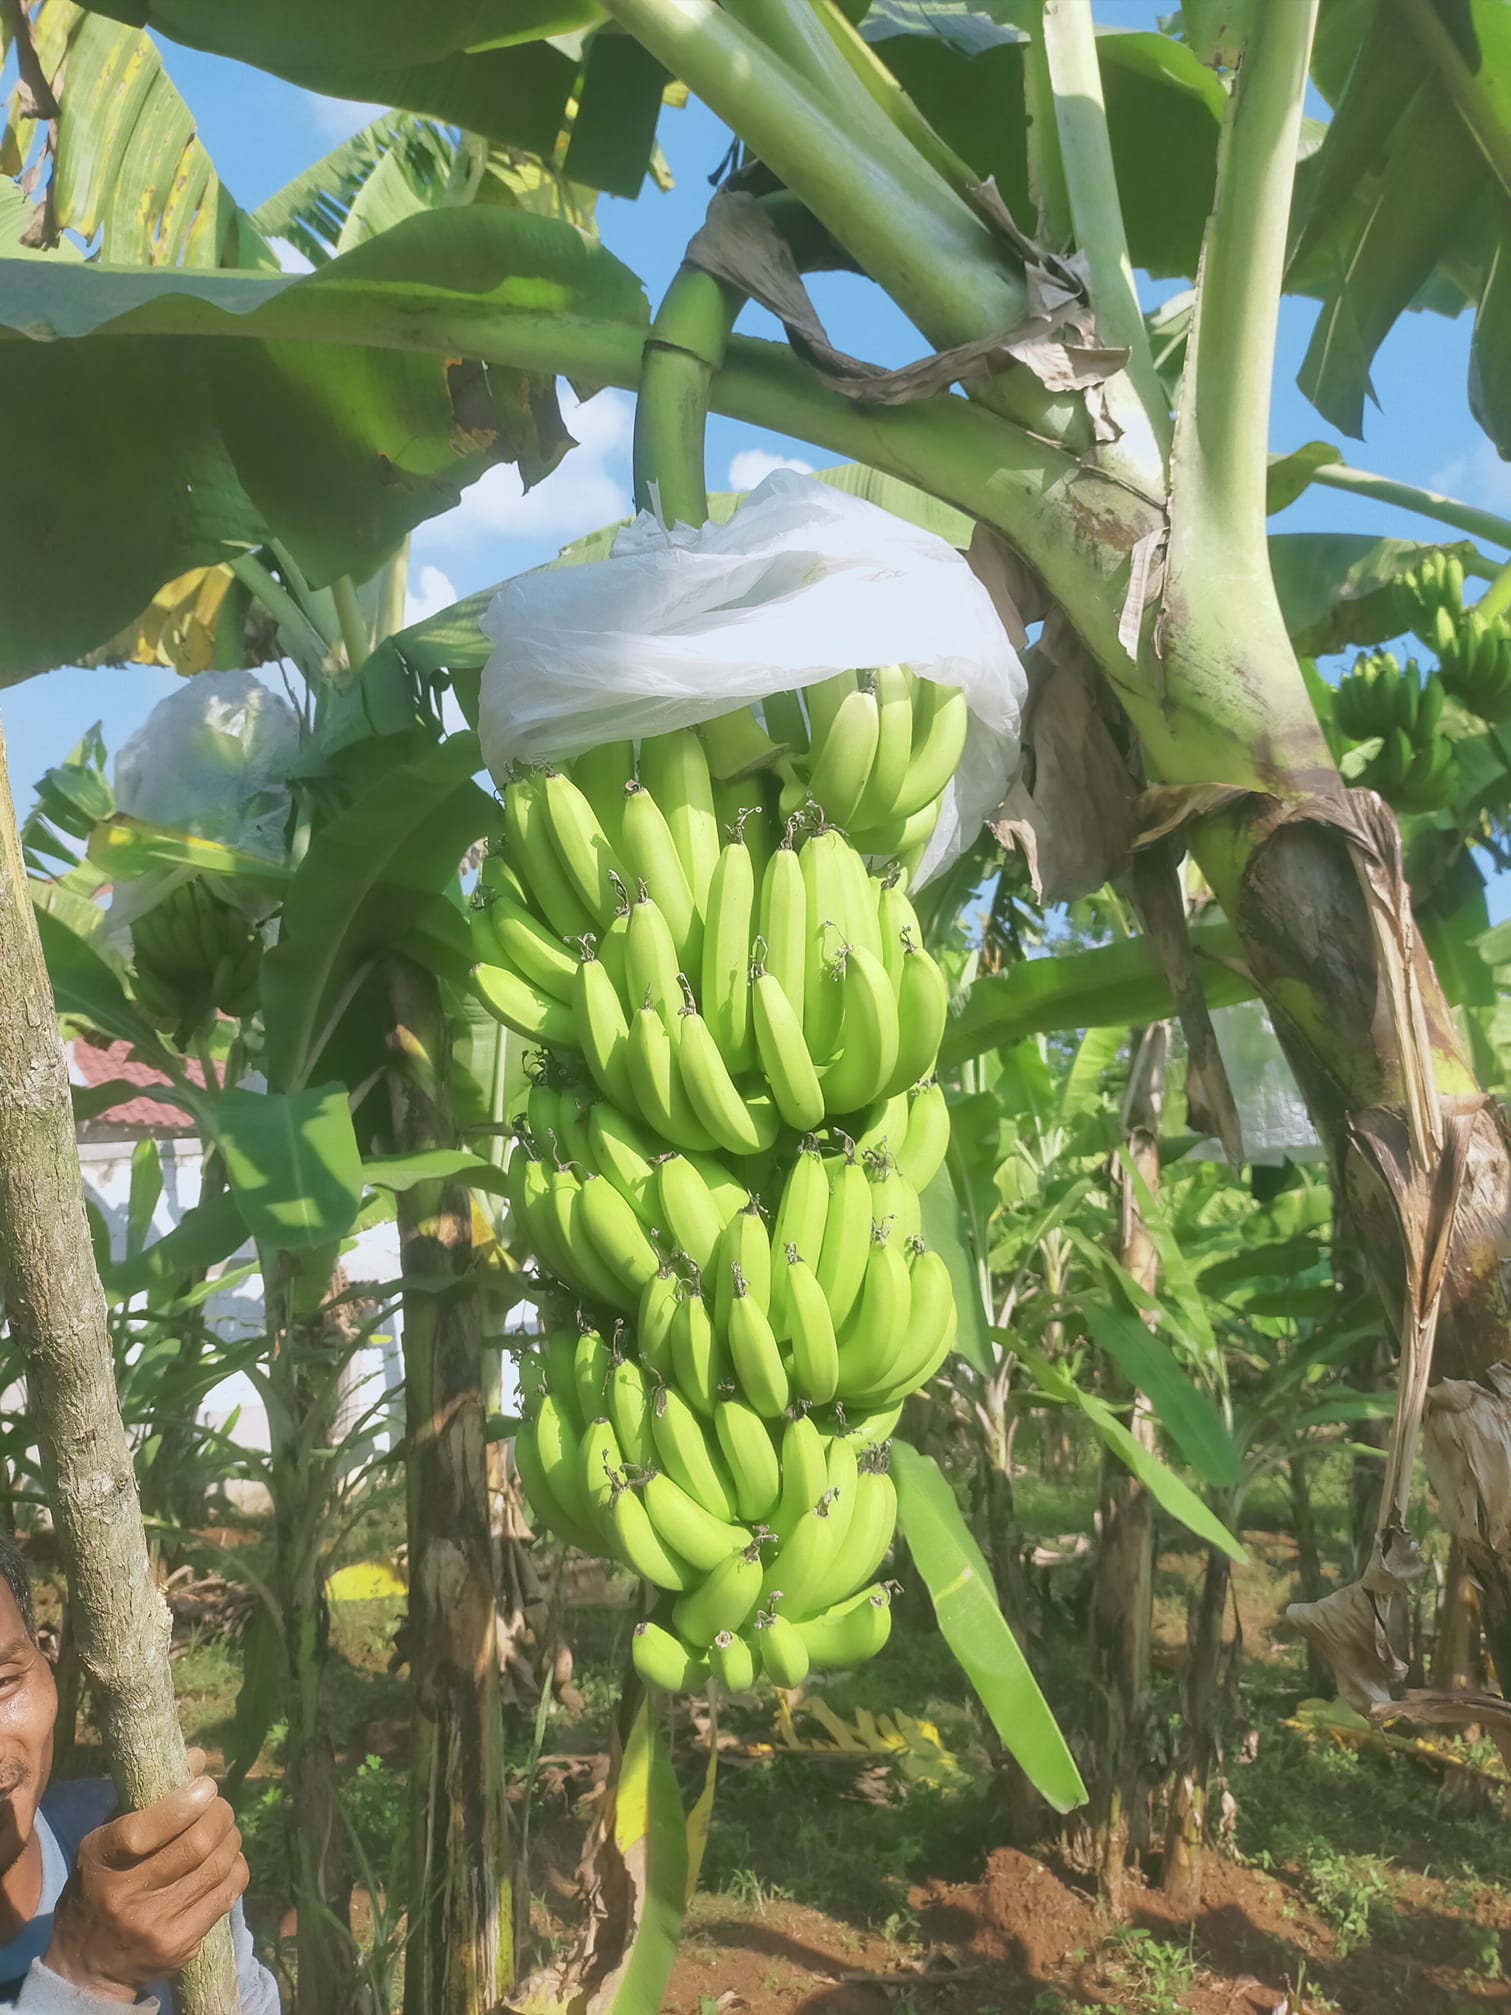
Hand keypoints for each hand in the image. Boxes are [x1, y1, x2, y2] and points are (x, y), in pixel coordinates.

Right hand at [43, 1751, 246, 2002]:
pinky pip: (225, 1895)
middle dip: (220, 1815)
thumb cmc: (98, 1888)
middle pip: (196, 1845)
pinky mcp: (179, 1946)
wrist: (87, 1966)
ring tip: (225, 1830)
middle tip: (220, 1807)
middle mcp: (125, 1896)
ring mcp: (154, 1925)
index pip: (145, 1830)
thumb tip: (199, 1757)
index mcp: (100, 1861)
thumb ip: (145, 1799)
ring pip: (217, 1867)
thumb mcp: (104, 1841)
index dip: (184, 1803)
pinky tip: (228, 1861)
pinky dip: (235, 1869)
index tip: (205, 1786)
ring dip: (231, 1839)